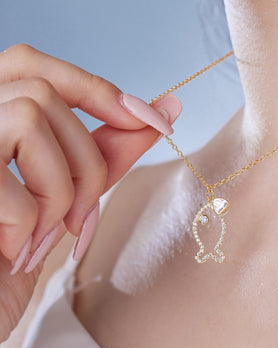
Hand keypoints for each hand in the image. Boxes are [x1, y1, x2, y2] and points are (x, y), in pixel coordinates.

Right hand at [0, 43, 181, 341]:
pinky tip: (16, 251)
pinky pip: (13, 186)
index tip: (153, 120)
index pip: (36, 67)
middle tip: (84, 216)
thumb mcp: (69, 195)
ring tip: (50, 233)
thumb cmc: (16, 255)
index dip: (98, 89)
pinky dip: (32, 225)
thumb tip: (167, 107)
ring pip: (31, 120)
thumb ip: (108, 149)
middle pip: (45, 96)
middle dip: (86, 160)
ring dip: (62, 190)